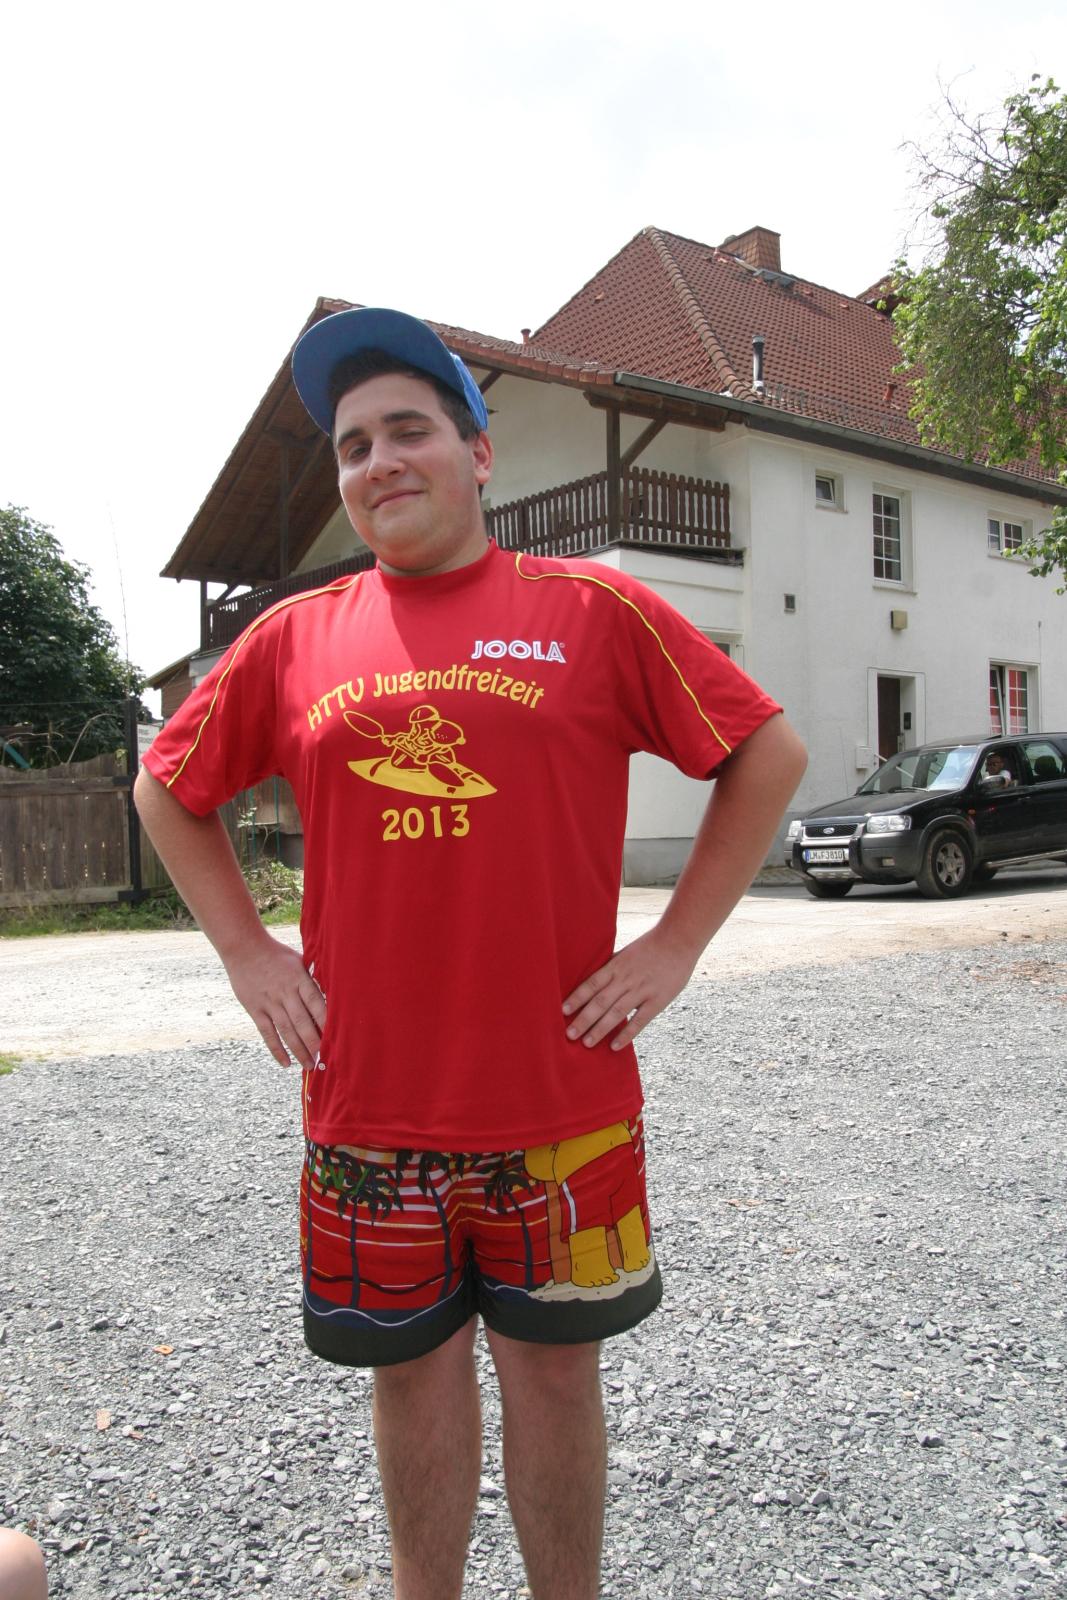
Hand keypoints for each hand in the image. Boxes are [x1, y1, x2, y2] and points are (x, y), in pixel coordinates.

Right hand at [223, 934, 325, 1068]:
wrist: (244, 948)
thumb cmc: (276, 954)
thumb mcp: (299, 960)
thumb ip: (312, 978)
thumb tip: (332, 992)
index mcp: (299, 979)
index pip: (316, 1003)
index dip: (326, 1021)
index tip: (337, 1037)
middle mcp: (285, 992)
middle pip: (302, 1022)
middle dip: (315, 1042)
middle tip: (325, 1059)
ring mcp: (269, 1002)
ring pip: (286, 1031)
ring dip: (299, 1050)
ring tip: (309, 1065)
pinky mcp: (255, 1009)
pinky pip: (267, 1033)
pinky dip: (276, 1049)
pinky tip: (285, 1063)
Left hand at [561, 928, 698, 1051]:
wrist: (679, 940)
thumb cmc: (650, 947)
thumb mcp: (626, 953)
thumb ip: (611, 968)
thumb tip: (592, 982)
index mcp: (616, 966)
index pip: (591, 984)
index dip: (576, 998)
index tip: (562, 1011)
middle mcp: (626, 979)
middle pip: (600, 1002)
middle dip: (583, 1019)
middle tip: (569, 1035)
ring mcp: (642, 990)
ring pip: (616, 1013)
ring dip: (600, 1029)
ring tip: (587, 1043)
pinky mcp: (658, 1001)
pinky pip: (639, 1021)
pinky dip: (626, 1034)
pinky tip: (614, 1046)